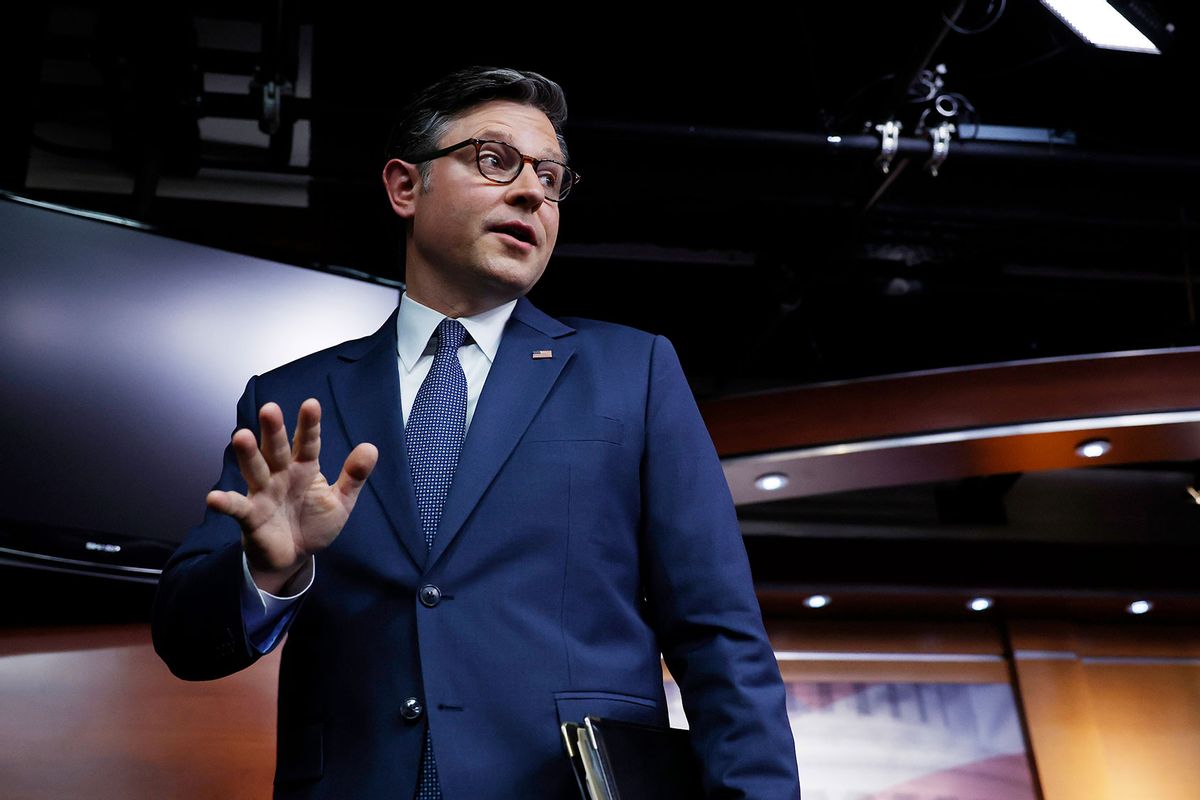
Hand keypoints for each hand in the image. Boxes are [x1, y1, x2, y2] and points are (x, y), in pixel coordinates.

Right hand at [206, 398, 377, 594]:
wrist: (294, 557)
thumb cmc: (314, 523)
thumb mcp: (340, 502)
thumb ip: (354, 476)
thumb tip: (371, 447)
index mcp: (304, 468)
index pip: (308, 443)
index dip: (309, 425)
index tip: (311, 404)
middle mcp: (281, 475)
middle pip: (276, 449)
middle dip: (273, 431)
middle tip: (270, 409)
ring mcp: (263, 493)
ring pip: (255, 470)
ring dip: (247, 455)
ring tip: (240, 436)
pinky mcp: (250, 516)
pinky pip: (237, 508)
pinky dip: (225, 503)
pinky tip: (214, 498)